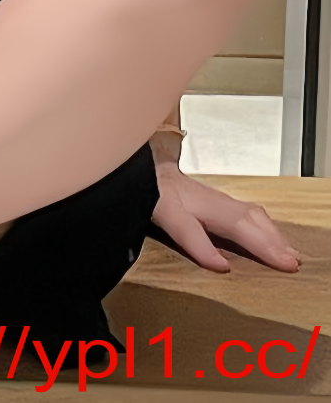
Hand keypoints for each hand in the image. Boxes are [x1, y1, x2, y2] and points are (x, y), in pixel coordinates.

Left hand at [151, 160, 300, 272]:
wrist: (144, 172)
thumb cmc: (153, 194)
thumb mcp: (169, 219)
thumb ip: (195, 243)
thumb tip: (223, 267)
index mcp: (206, 207)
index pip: (241, 228)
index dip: (263, 247)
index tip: (286, 264)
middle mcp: (217, 202)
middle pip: (252, 220)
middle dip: (275, 241)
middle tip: (294, 263)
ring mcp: (218, 199)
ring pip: (253, 214)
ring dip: (273, 233)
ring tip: (289, 253)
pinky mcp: (217, 200)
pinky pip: (248, 211)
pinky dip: (264, 225)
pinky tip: (269, 233)